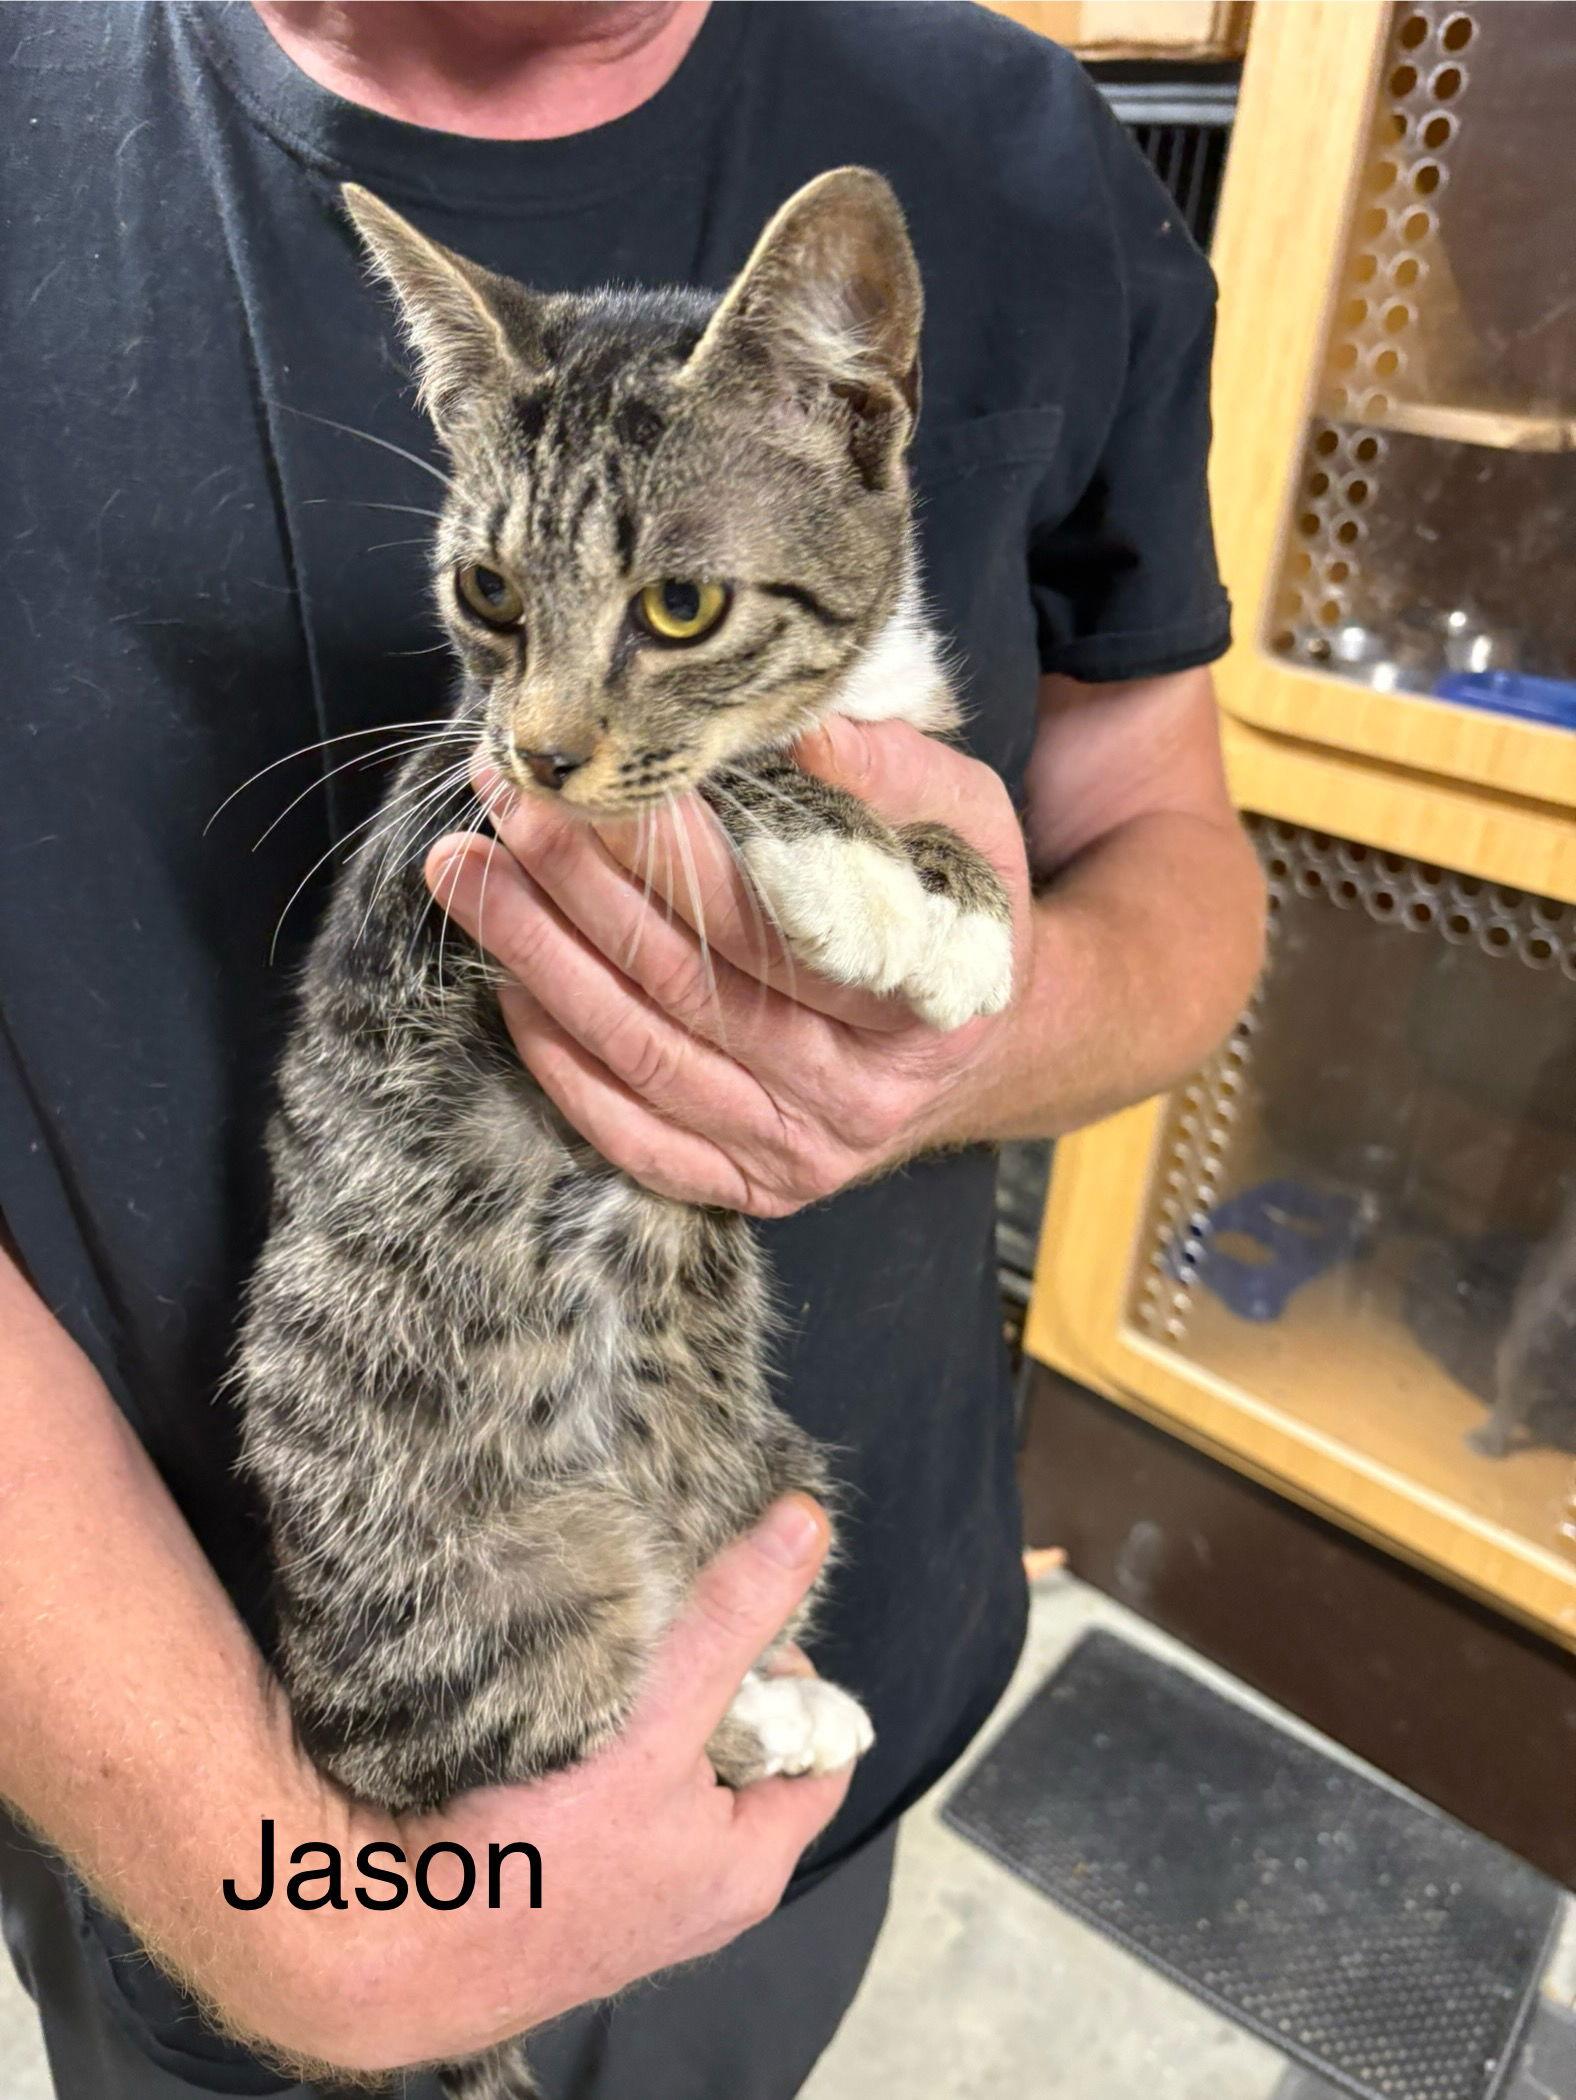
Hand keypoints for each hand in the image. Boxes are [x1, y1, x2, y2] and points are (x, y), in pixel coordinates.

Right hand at [256, 1498, 848, 2074]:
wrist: (385, 1944)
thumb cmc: (536, 1854)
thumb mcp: (658, 1725)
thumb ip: (732, 1624)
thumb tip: (805, 1525)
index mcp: (749, 1865)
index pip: (820, 1751)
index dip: (794, 1674)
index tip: (741, 1616)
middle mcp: (698, 1890)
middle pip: (740, 1754)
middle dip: (710, 1685)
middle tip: (664, 1620)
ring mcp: (625, 1891)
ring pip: (663, 1769)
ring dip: (641, 1711)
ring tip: (605, 1654)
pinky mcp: (557, 1882)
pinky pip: (599, 1793)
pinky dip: (587, 1744)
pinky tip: (552, 1704)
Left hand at [426, 719, 1033, 1215]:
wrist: (981, 1050)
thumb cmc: (959, 915)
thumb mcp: (971, 827)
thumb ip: (900, 774)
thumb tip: (804, 733)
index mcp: (919, 1001)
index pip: (771, 924)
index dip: (676, 855)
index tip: (601, 778)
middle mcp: (856, 1095)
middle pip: (684, 988)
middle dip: (578, 888)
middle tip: (505, 804)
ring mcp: (801, 1154)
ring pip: (642, 1058)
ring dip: (539, 961)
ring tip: (465, 874)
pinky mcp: (753, 1188)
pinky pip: (633, 1139)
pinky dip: (560, 1064)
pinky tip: (507, 983)